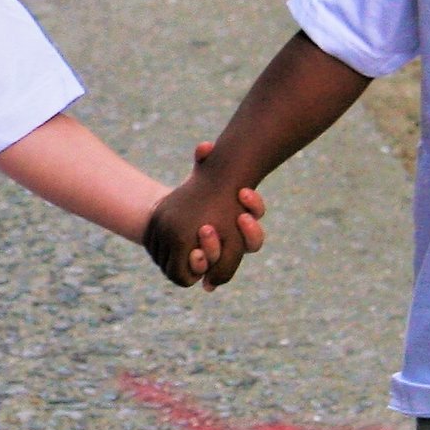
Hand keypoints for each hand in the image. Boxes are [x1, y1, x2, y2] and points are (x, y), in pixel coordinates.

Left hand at [146, 151, 267, 289]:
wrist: (172, 220)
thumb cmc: (193, 194)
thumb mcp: (198, 175)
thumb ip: (202, 161)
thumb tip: (205, 148)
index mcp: (242, 213)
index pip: (257, 211)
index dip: (254, 205)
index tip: (243, 192)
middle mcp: (239, 237)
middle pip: (254, 242)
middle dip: (249, 231)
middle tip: (239, 217)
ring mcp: (225, 254)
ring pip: (234, 261)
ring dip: (222, 253)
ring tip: (210, 245)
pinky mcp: (209, 269)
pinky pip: (214, 277)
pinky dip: (209, 276)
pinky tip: (205, 281)